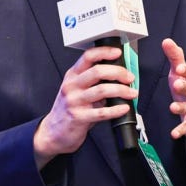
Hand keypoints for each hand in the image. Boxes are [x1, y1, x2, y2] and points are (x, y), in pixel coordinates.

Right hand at [33, 45, 137, 167]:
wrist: (53, 132)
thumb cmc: (69, 109)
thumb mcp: (77, 90)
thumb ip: (93, 82)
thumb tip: (118, 76)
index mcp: (72, 76)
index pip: (88, 57)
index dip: (104, 52)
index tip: (118, 53)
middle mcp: (72, 86)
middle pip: (97, 71)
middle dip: (118, 72)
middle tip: (129, 78)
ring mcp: (74, 101)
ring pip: (102, 90)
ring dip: (121, 90)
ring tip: (132, 93)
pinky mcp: (79, 117)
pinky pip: (102, 112)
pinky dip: (116, 110)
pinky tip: (124, 108)